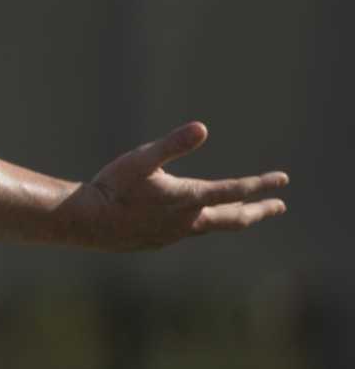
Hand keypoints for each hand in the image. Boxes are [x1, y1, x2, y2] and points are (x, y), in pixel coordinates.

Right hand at [61, 122, 288, 251]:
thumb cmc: (112, 187)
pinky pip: (189, 232)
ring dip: (232, 217)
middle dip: (259, 210)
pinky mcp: (158, 241)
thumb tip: (202, 127)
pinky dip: (204, 224)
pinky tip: (195, 222)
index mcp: (189, 198)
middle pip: (234, 217)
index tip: (283, 180)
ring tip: (244, 213)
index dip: (261, 184)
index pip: (235, 190)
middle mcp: (189, 220)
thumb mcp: (141, 159)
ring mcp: (174, 234)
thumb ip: (172, 144)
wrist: (86, 222)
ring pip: (213, 226)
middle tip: (279, 206)